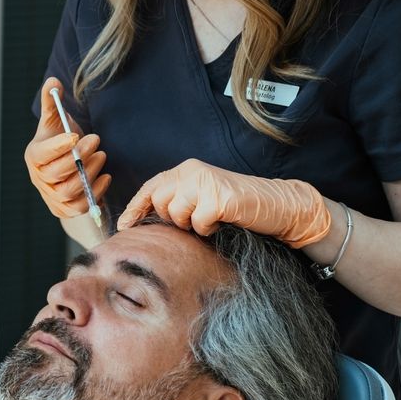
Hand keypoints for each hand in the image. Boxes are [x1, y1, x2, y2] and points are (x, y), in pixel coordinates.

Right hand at [25, 77, 110, 217]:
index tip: (75, 135)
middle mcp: (39, 178)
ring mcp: (51, 196)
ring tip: (102, 156)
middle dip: (79, 157)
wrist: (65, 170)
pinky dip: (95, 192)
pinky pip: (81, 206)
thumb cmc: (60, 142)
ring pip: (70, 190)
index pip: (42, 155)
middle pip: (57, 173)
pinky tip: (106, 176)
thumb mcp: (56, 122)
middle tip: (96, 140)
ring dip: (89, 172)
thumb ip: (53, 103)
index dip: (58, 146)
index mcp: (34, 156)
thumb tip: (54, 82)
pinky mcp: (65, 210)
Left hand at [117, 159, 330, 247]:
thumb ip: (177, 200)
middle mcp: (193, 171)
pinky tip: (222, 222)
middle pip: (160, 202)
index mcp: (186, 170)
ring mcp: (205, 182)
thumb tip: (143, 221)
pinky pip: (198, 224)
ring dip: (191, 225)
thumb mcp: (201, 198)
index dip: (135, 208)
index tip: (124, 226)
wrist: (276, 204)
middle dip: (172, 219)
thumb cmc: (237, 206)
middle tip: (194, 221)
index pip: (151, 187)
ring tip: (211, 220)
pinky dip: (208, 229)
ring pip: (177, 214)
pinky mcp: (218, 198)